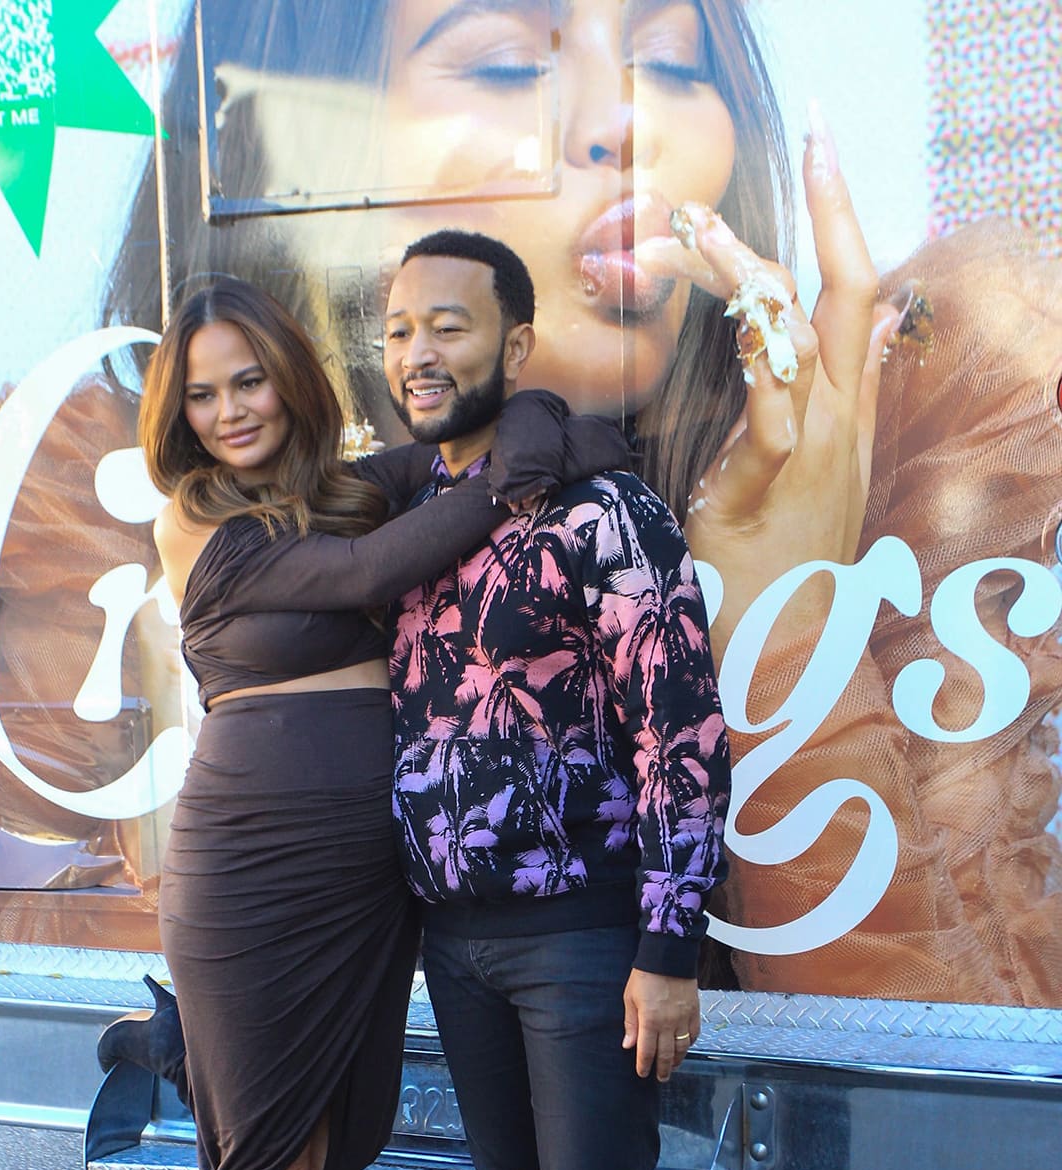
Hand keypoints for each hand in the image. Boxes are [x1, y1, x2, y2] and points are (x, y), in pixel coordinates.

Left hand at [622, 971, 699, 1080]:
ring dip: (677, 1061)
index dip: (644, 1065)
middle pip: (666, 1054)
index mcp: (650, 1020)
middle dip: (662, 1069)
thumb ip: (631, 1023)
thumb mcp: (630, 999)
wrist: (668, 957)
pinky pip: (694, 1034)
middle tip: (660, 1079)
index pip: (647, 1051)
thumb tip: (628, 1045)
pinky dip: (689, 1045)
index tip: (642, 1073)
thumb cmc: (645, 976)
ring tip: (672, 1068)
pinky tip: (685, 1049)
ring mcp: (683, 1018)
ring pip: (682, 1048)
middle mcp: (668, 1023)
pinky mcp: (694, 1012)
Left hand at [674, 108, 901, 661]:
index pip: (852, 297)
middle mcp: (838, 419)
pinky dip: (761, 368)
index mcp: (842, 408)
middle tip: (817, 134)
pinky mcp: (772, 489)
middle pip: (850, 295)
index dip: (842, 223)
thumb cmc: (776, 557)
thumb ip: (821, 396)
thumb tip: (864, 326)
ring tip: (693, 228)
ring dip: (747, 272)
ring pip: (800, 338)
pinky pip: (775, 418)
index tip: (824, 153)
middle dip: (834, 211)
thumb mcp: (797, 465)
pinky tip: (737, 320)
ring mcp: (814, 453)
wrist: (786, 646)